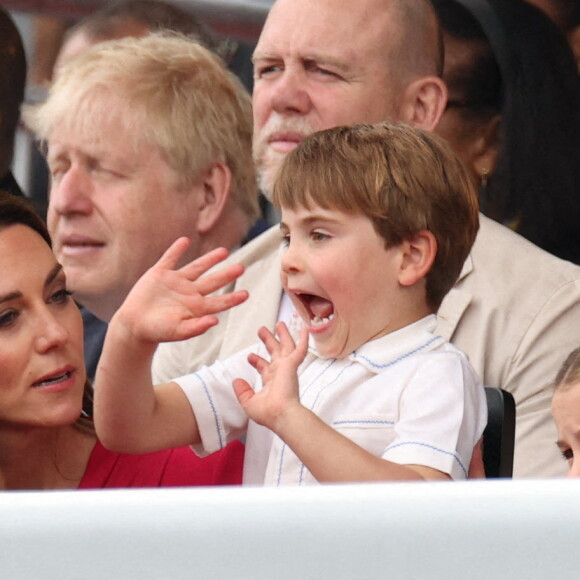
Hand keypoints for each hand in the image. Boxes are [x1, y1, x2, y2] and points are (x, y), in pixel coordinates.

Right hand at [113, 237, 247, 343]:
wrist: (134, 325)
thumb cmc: (157, 332)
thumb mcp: (178, 332)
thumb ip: (196, 328)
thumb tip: (215, 321)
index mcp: (196, 307)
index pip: (219, 302)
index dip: (232, 299)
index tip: (246, 295)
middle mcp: (189, 292)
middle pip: (212, 282)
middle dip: (227, 274)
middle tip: (242, 268)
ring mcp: (175, 282)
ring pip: (196, 267)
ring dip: (210, 259)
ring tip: (224, 251)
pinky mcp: (159, 274)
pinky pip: (170, 259)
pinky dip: (176, 250)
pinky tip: (185, 241)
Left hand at [233, 322, 308, 430]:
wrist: (280, 414)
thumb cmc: (268, 413)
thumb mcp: (249, 402)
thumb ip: (243, 391)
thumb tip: (236, 381)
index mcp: (271, 382)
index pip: (264, 368)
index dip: (257, 361)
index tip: (250, 356)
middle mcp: (280, 373)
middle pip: (275, 353)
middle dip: (269, 341)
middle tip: (262, 330)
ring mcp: (287, 368)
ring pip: (286, 346)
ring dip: (282, 335)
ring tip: (279, 324)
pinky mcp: (292, 365)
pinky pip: (300, 349)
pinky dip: (303, 339)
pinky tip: (305, 329)